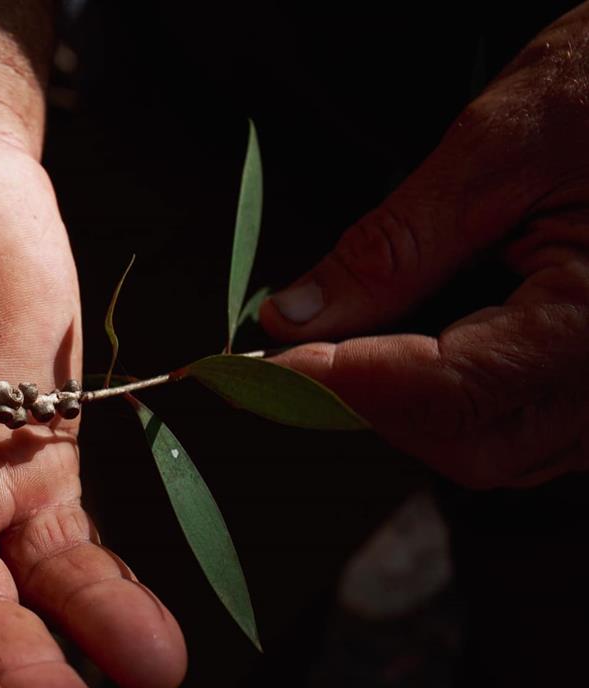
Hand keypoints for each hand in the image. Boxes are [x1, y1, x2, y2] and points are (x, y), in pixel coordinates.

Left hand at [262, 5, 588, 487]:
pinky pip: (520, 425)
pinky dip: (446, 400)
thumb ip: (395, 244)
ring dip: (402, 408)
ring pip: (492, 446)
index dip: (345, 384)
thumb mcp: (501, 147)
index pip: (452, 389)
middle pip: (470, 442)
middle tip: (290, 354)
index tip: (262, 363)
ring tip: (341, 346)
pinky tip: (401, 349)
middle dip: (369, 404)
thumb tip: (295, 316)